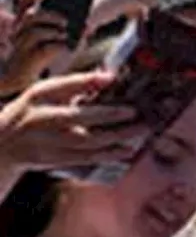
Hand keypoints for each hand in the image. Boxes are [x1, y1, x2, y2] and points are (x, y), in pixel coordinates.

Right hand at [0, 0, 74, 97]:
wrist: (18, 82)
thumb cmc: (36, 59)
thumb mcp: (47, 41)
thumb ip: (62, 30)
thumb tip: (86, 24)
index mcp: (21, 23)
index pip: (24, 1)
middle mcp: (17, 31)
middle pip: (30, 14)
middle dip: (50, 14)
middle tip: (67, 19)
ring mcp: (20, 45)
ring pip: (34, 29)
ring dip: (54, 29)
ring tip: (66, 32)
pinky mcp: (28, 60)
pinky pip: (43, 48)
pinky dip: (58, 45)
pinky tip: (66, 47)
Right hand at [0, 72, 148, 176]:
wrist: (3, 145)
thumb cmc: (31, 112)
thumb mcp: (44, 93)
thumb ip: (74, 84)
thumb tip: (109, 76)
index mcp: (37, 97)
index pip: (62, 87)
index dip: (86, 82)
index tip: (112, 77)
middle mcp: (41, 119)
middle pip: (77, 117)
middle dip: (108, 114)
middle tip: (135, 111)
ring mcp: (48, 142)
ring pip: (85, 141)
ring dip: (116, 136)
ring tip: (141, 129)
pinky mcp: (55, 160)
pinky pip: (86, 158)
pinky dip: (108, 154)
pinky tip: (128, 150)